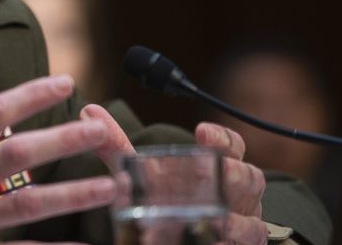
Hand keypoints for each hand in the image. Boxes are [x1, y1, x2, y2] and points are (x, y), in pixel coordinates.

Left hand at [80, 105, 268, 244]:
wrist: (166, 237)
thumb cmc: (161, 201)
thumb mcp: (138, 175)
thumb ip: (118, 146)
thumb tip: (89, 110)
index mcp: (217, 168)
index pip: (232, 145)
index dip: (222, 137)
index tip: (201, 131)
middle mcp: (236, 195)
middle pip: (249, 178)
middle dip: (233, 174)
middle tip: (209, 174)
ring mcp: (242, 224)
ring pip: (252, 218)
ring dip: (233, 218)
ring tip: (215, 218)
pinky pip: (248, 244)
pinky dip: (231, 243)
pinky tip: (215, 242)